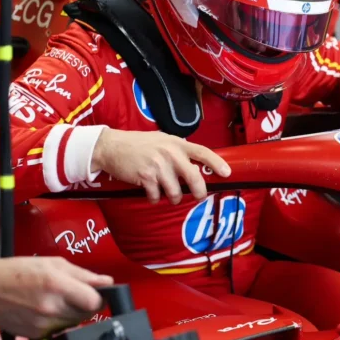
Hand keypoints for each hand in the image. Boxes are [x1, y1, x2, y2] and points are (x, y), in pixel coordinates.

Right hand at [0, 256, 113, 338]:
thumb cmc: (16, 271)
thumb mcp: (53, 263)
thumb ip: (83, 274)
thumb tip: (106, 281)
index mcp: (57, 285)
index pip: (95, 301)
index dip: (100, 297)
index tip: (98, 293)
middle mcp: (51, 307)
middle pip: (86, 313)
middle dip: (86, 303)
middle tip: (72, 292)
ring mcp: (43, 324)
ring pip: (74, 323)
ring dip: (72, 312)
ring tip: (55, 299)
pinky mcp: (36, 335)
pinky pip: (58, 330)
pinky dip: (57, 320)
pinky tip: (44, 308)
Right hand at [91, 129, 230, 204]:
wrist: (112, 147)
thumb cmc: (138, 144)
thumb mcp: (162, 140)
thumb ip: (178, 150)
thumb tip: (195, 165)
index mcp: (177, 143)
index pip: (203, 152)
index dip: (217, 163)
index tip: (227, 173)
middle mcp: (170, 153)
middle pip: (194, 177)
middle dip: (199, 192)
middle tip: (199, 197)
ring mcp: (158, 166)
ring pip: (175, 192)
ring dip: (173, 198)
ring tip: (168, 195)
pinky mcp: (146, 177)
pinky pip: (157, 196)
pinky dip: (155, 199)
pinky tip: (151, 193)